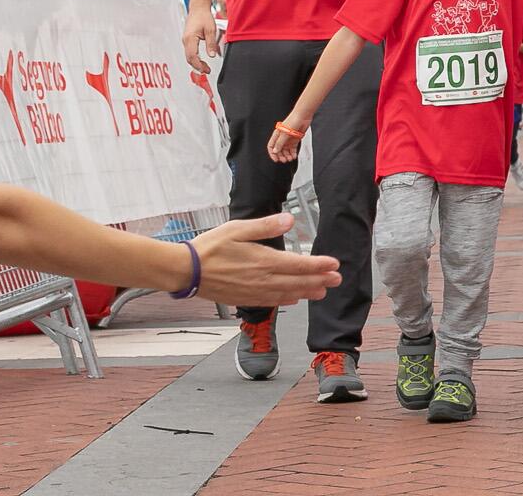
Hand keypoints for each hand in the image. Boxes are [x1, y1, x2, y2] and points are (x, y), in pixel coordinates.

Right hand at [181, 7, 219, 75]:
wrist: (198, 8)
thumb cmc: (204, 17)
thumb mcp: (211, 30)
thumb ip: (211, 44)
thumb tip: (212, 55)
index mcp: (190, 38)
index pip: (192, 56)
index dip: (198, 65)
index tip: (205, 70)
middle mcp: (185, 40)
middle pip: (189, 58)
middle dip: (197, 66)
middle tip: (207, 71)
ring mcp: (185, 40)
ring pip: (189, 56)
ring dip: (196, 63)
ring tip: (205, 67)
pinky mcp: (187, 40)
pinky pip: (189, 52)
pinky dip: (195, 58)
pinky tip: (201, 60)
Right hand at [191, 213, 340, 305]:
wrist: (185, 270)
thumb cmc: (210, 247)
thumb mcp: (238, 229)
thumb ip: (266, 226)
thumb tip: (290, 220)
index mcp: (263, 261)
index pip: (298, 265)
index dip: (319, 265)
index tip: (334, 264)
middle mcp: (261, 279)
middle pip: (297, 282)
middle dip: (319, 280)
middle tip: (337, 279)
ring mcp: (252, 291)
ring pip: (286, 294)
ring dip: (306, 292)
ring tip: (322, 291)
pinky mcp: (243, 298)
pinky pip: (270, 302)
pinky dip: (286, 300)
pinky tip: (293, 299)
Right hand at [266, 121, 303, 163]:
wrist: (303, 116)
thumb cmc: (293, 120)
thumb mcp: (285, 133)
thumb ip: (280, 143)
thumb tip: (275, 151)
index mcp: (277, 135)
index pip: (271, 146)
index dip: (272, 153)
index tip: (276, 159)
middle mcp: (282, 138)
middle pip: (279, 150)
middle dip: (281, 156)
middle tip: (284, 160)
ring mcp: (288, 139)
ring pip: (286, 150)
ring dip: (287, 155)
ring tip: (289, 159)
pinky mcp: (295, 139)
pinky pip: (293, 149)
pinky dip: (293, 153)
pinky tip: (294, 156)